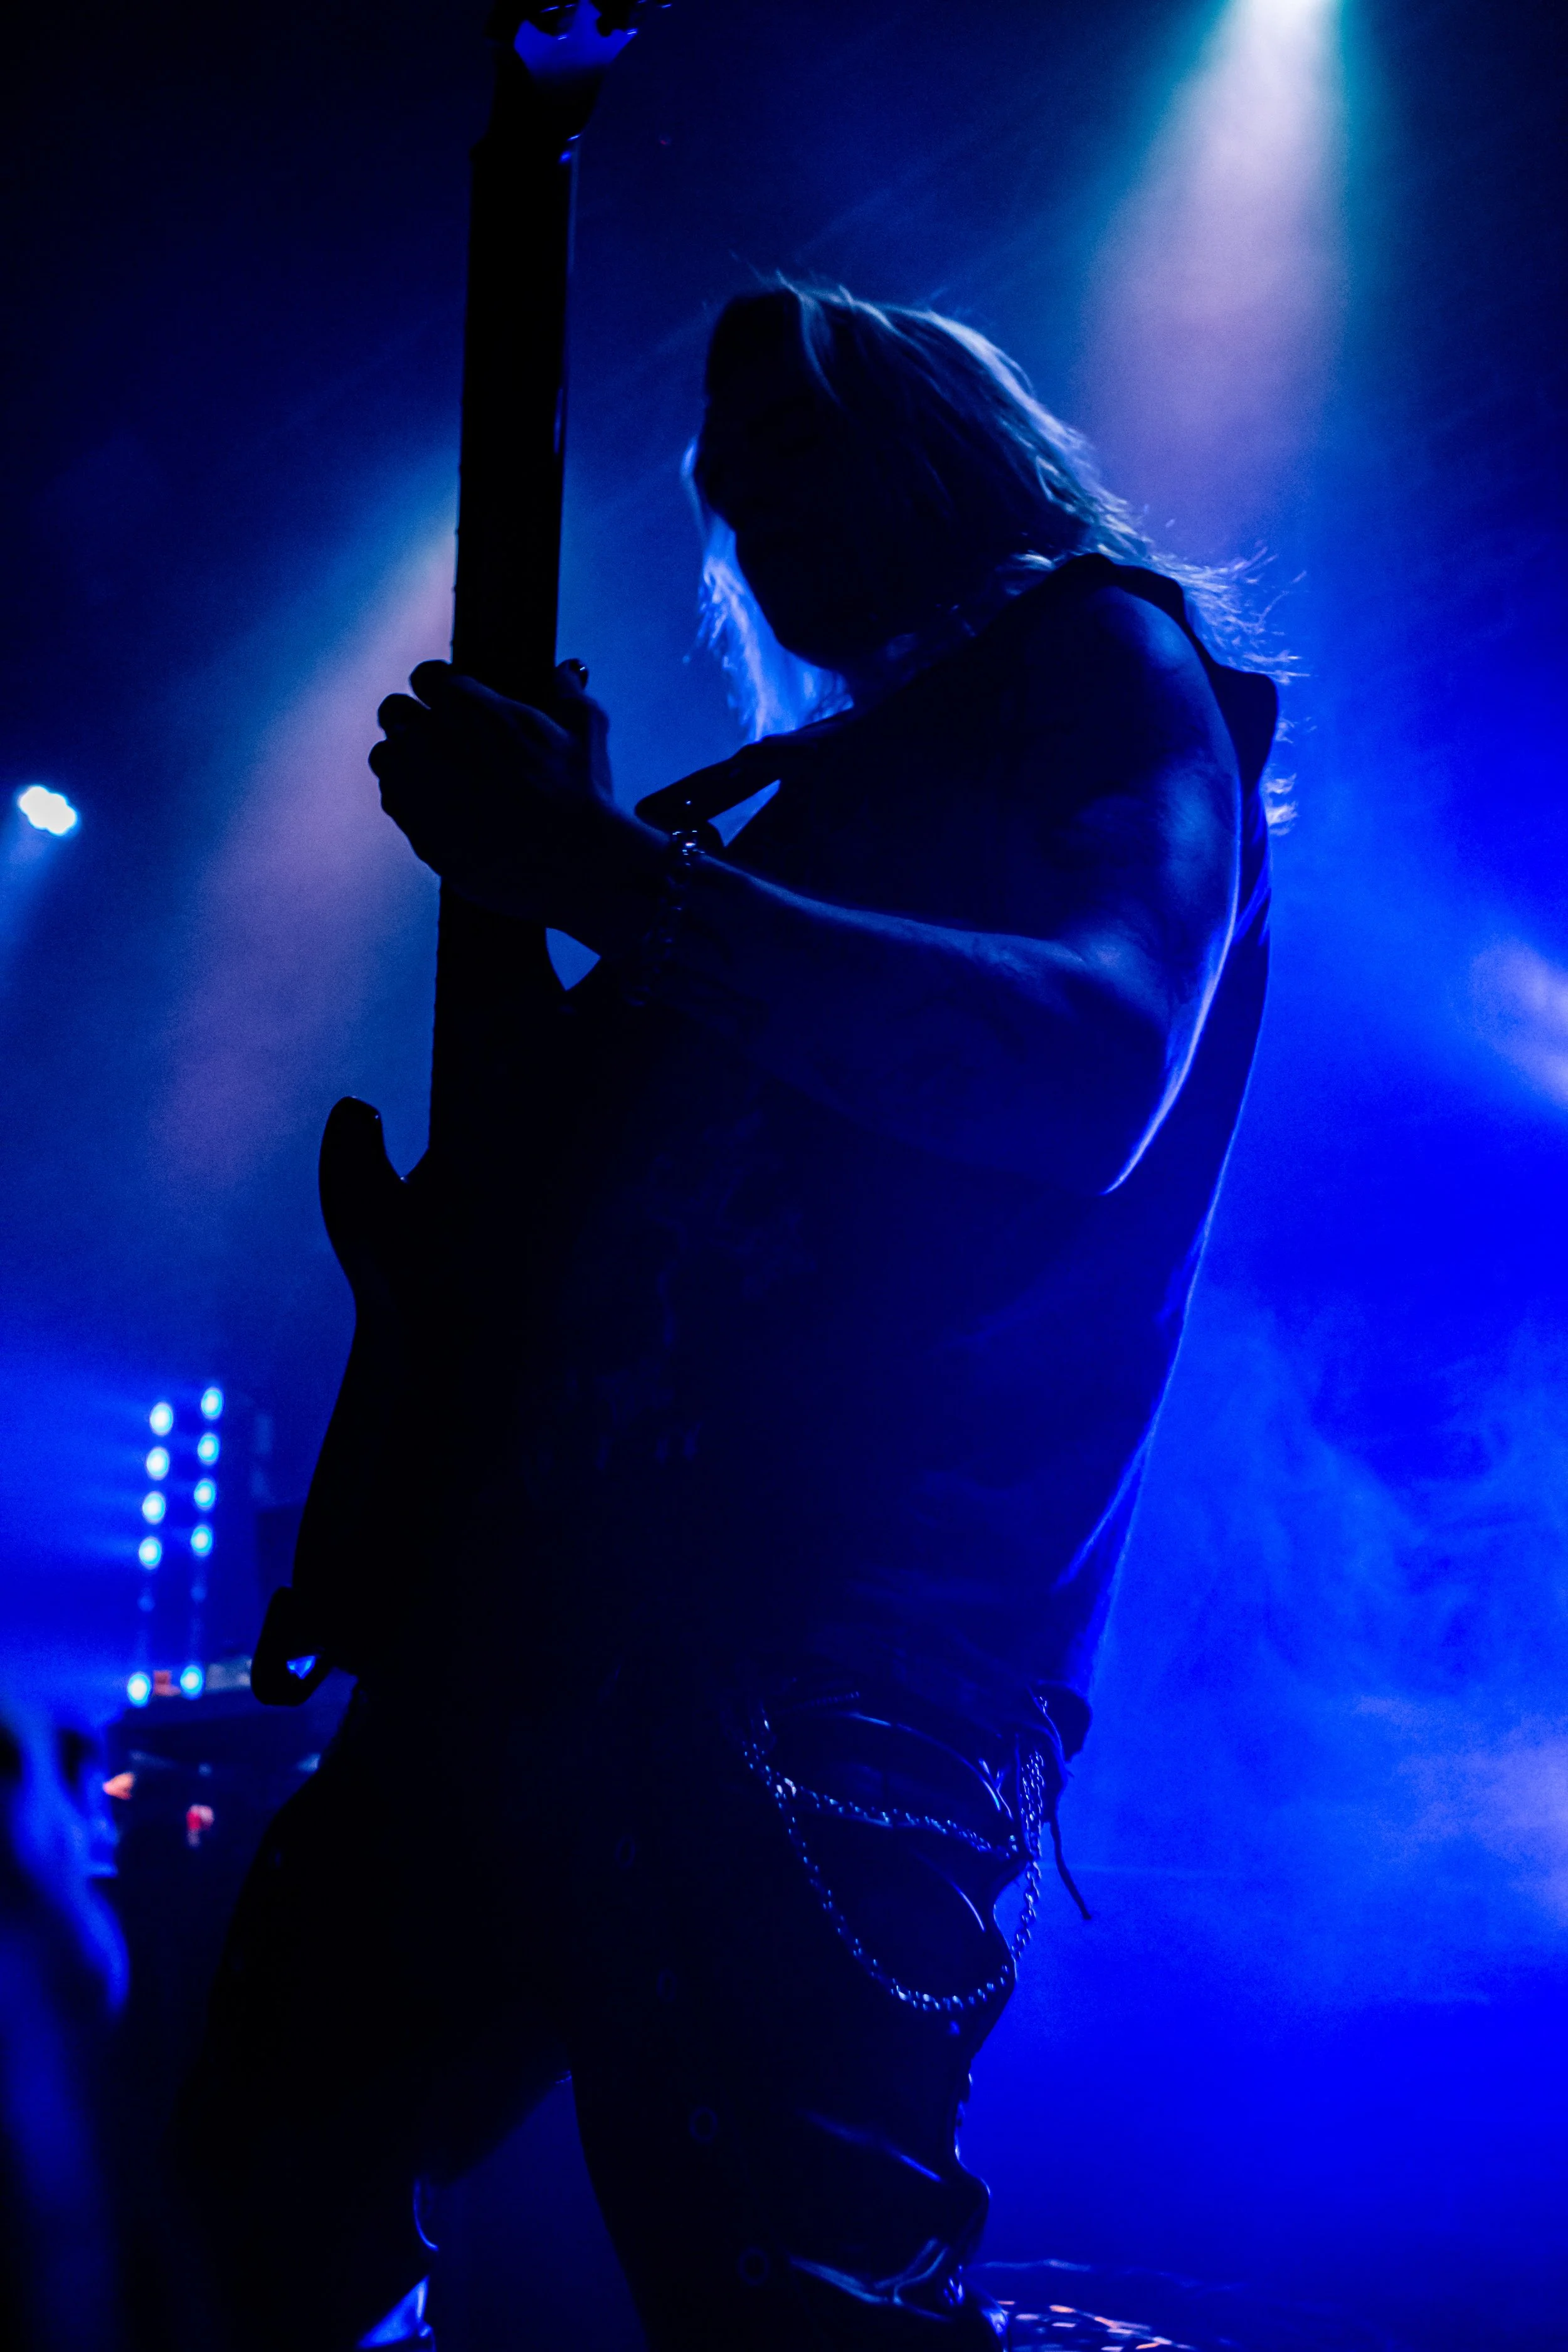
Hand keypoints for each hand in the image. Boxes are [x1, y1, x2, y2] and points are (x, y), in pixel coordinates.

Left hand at [370, 657, 640, 933]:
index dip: (440, 687)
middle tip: (440, 737)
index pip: (426, 677)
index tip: (452, 701)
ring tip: (437, 776)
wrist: (571, 865)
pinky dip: (411, 802)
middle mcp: (430, 740)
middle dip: (413, 719)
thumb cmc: (579, 796)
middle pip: (394, 712)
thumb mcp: (587, 730)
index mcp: (467, 706)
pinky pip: (395, 804)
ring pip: (386, 758)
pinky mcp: (415, 829)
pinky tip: (441, 810)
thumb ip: (568, 693)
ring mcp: (417, 788)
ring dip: (405, 761)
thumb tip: (564, 672)